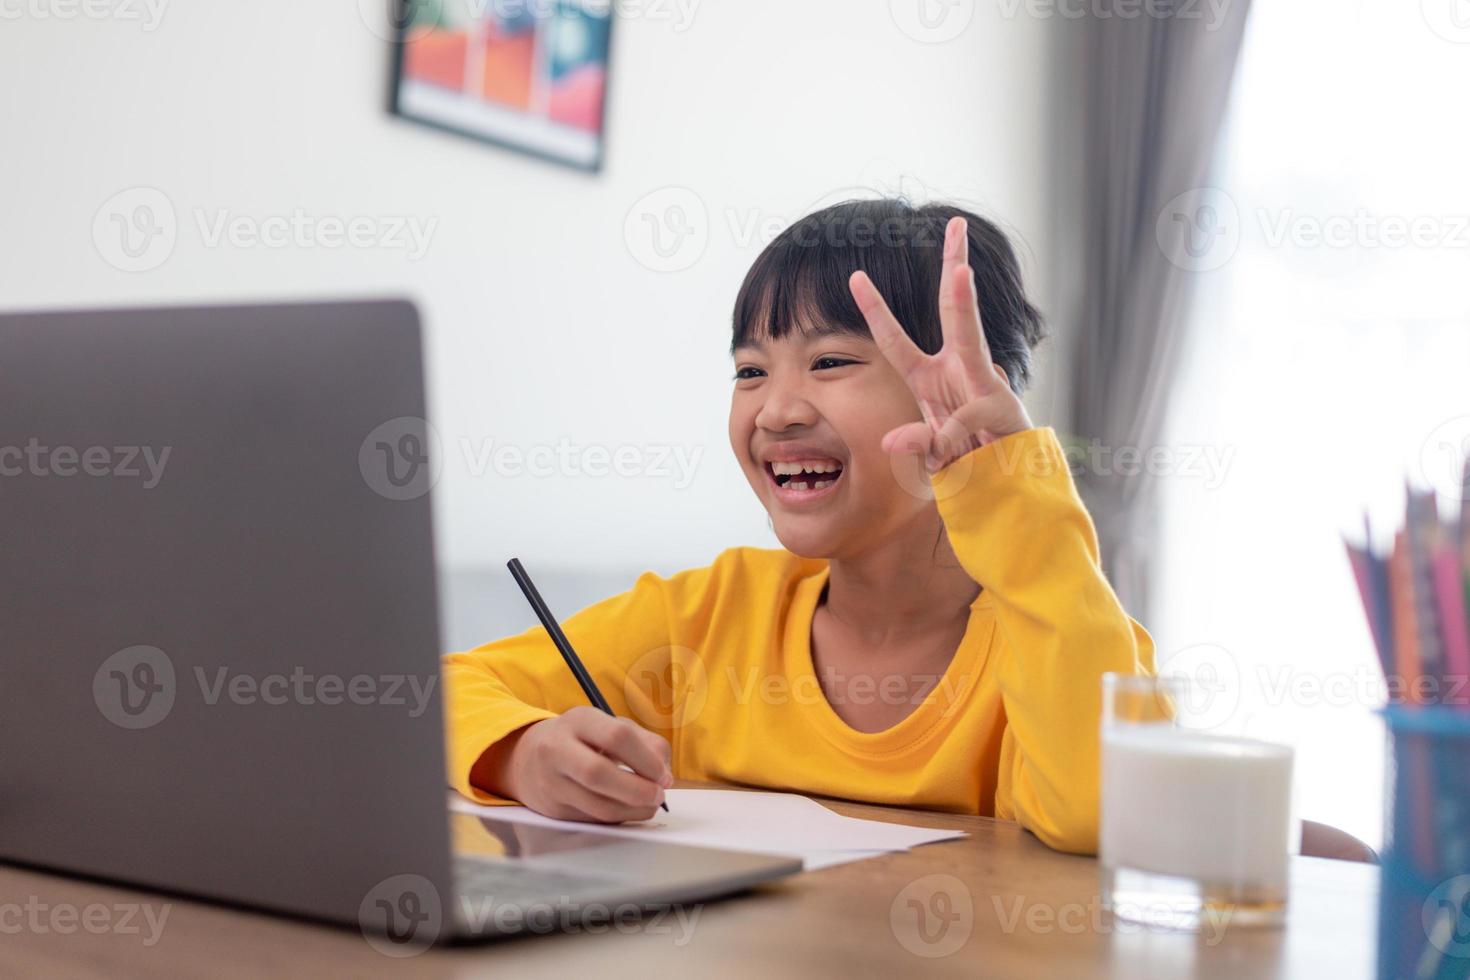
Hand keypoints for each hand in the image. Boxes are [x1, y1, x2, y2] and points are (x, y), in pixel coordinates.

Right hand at [486, 707, 671, 822]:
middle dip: (638, 790)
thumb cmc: (582, 739)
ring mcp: (552, 782)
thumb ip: (645, 743)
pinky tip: (629, 808)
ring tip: (649, 803)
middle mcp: (557, 749)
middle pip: (599, 773)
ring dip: (634, 810)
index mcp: (578, 720)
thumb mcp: (610, 725)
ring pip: (599, 806)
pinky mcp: (554, 810)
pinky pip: (595, 820)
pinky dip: (620, 817)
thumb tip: (664, 776)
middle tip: (659, 795)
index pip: (616, 736)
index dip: (646, 760)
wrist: (529, 758)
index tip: (663, 775)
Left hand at [848, 216, 1032, 472]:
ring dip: (964, 301)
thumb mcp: (932, 452)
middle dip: (953, 264)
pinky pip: (971, 412)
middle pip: (954, 308)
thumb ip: (915, 443)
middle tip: (956, 224)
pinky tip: (956, 444)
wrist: (1010, 477)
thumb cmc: (968, 456)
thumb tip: (891, 442)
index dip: (875, 308)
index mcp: (929, 376)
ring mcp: (982, 381)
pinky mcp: (1000, 405)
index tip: (855, 275)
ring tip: (963, 269)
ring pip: (971, 335)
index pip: (895, 338)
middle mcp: (959, 368)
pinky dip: (957, 432)